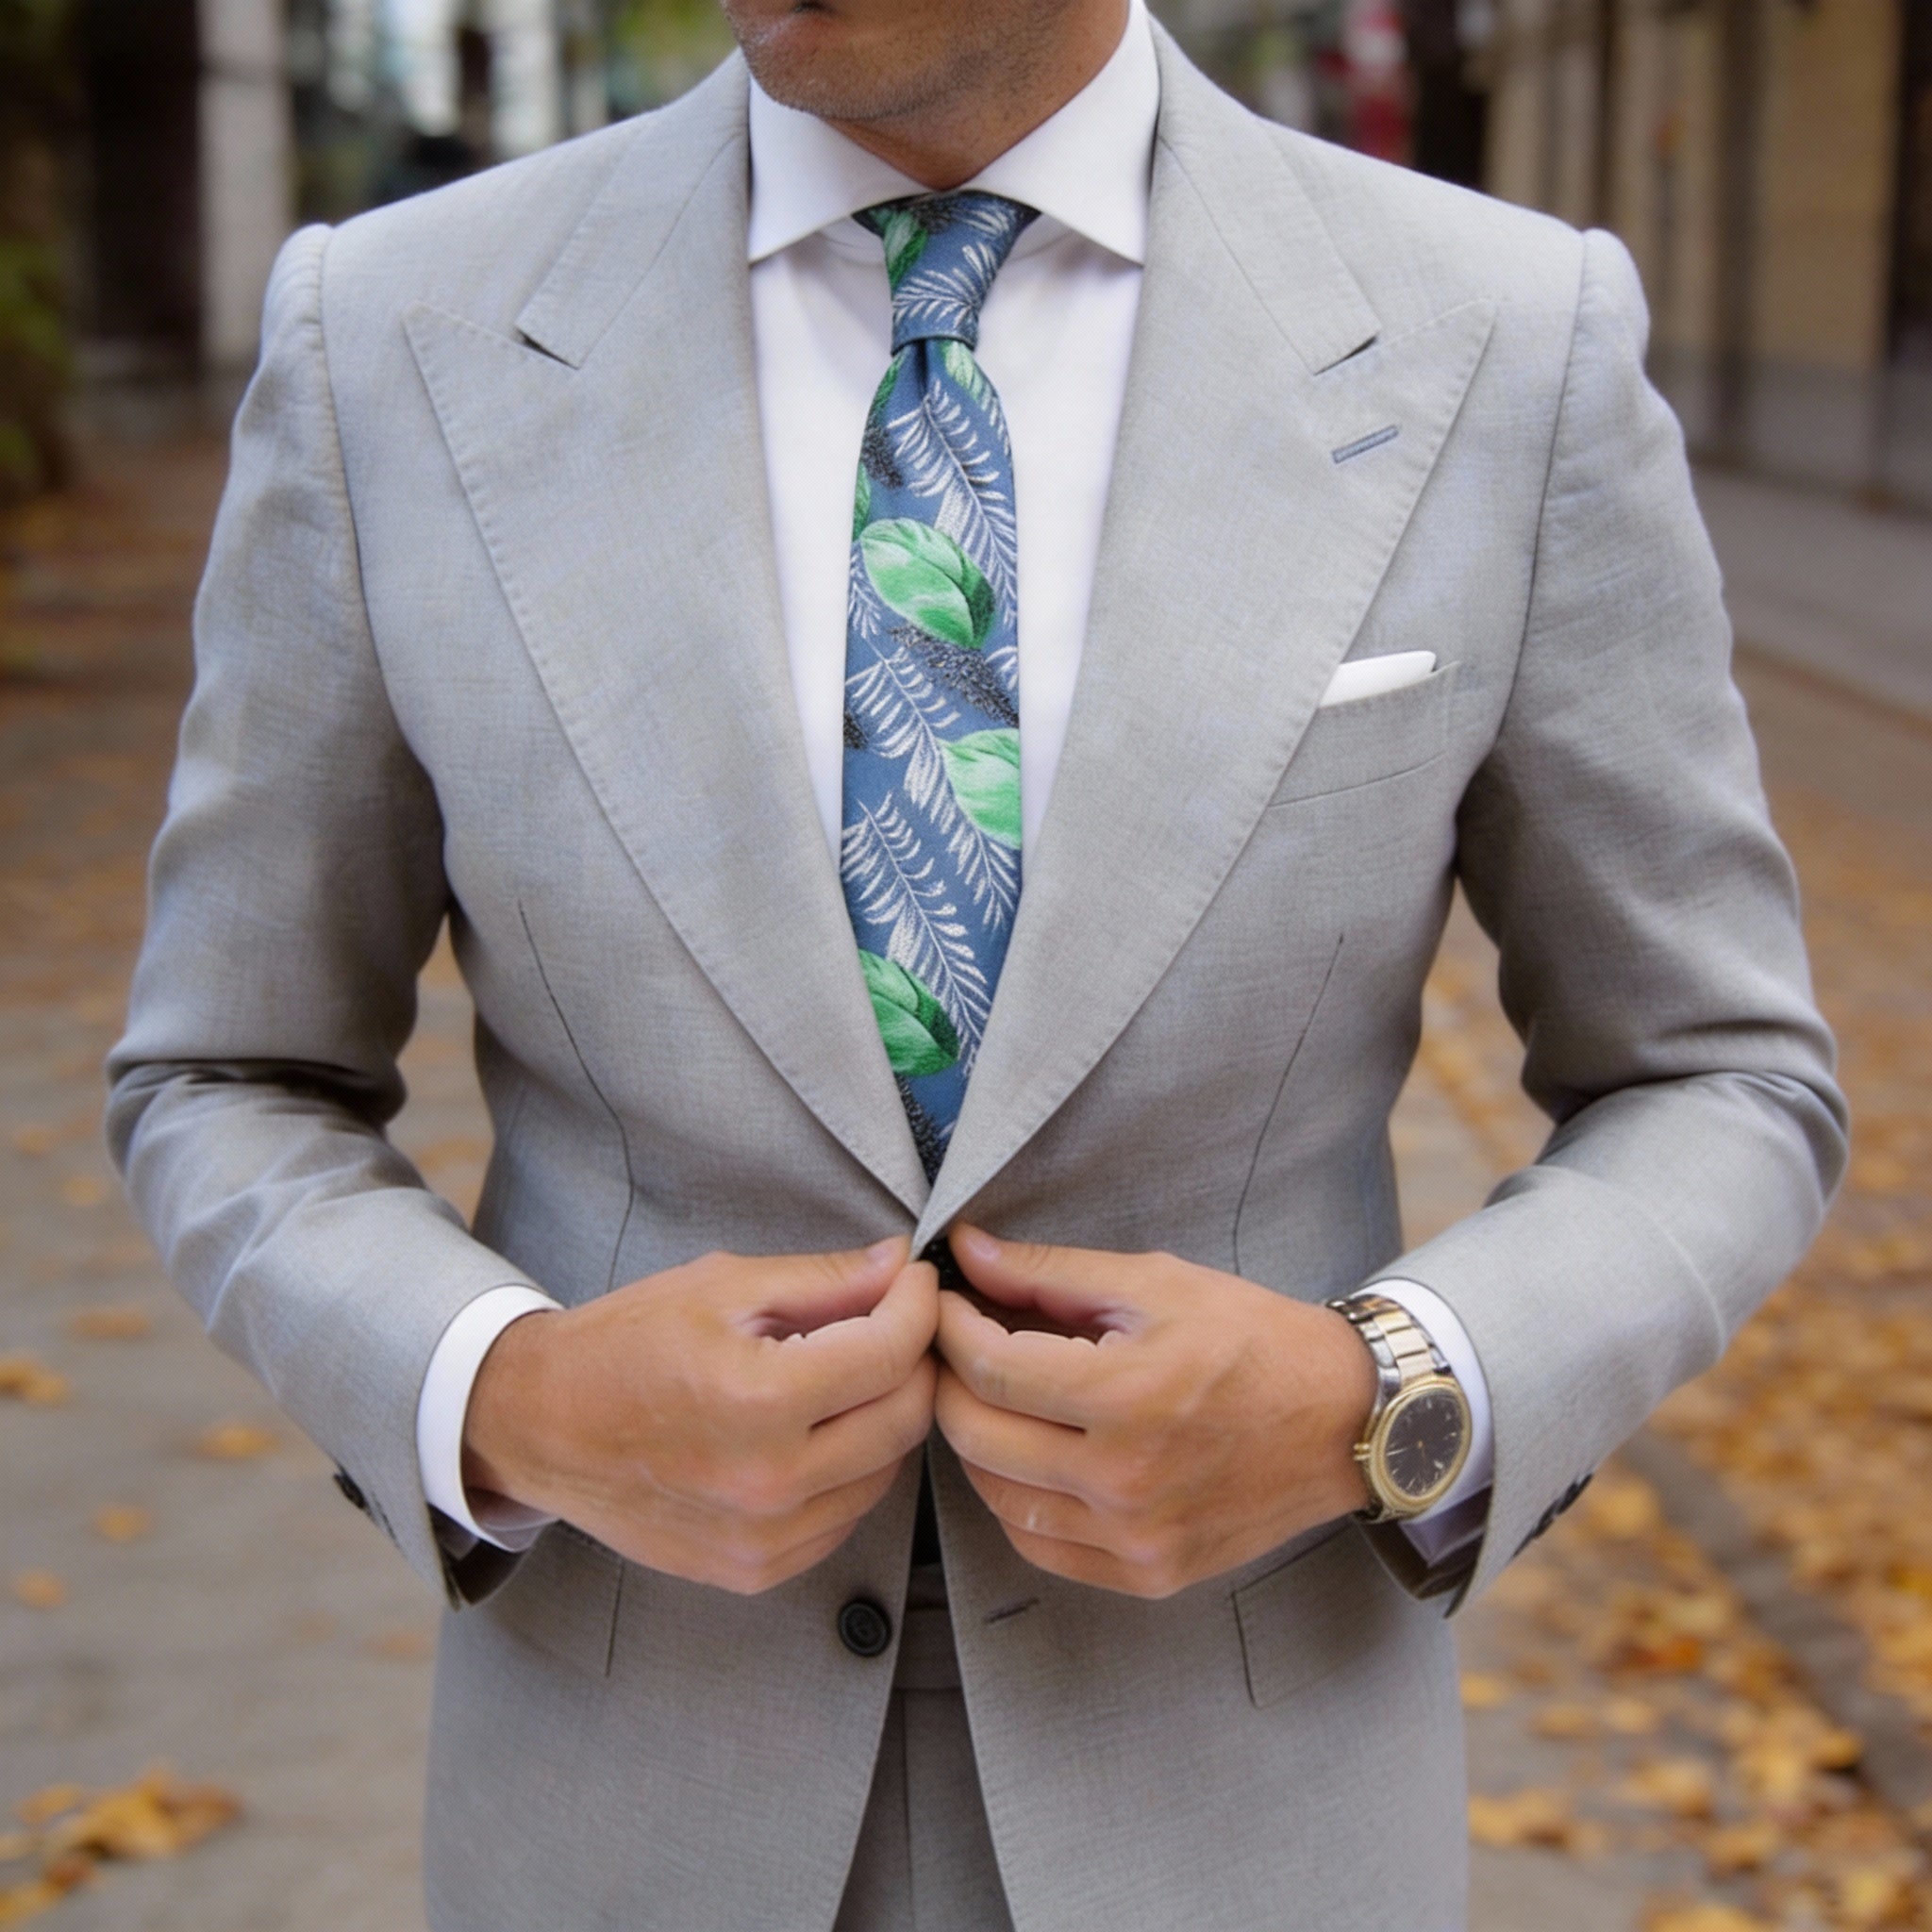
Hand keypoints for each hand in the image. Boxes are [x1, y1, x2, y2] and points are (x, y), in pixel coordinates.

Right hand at [463, 1238, 937, 1593]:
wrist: (541, 1425)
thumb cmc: (626, 1343)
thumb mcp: (723, 1286)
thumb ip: (824, 1280)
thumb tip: (901, 1265)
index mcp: (760, 1400)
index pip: (892, 1352)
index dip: (918, 1305)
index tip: (913, 1280)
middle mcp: (768, 1481)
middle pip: (905, 1417)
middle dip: (915, 1359)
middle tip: (894, 1322)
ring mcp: (763, 1538)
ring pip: (885, 1472)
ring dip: (885, 1416)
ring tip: (849, 1374)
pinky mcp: (754, 1570)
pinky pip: (844, 1517)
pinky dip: (850, 1470)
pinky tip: (816, 1431)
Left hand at [933, 1226, 1376, 1597]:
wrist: (1344, 1420)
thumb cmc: (1253, 1339)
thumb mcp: (1155, 1283)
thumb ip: (1050, 1273)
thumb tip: (966, 1251)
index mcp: (1128, 1397)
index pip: (990, 1368)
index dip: (949, 1327)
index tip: (943, 1301)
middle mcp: (1125, 1481)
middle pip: (978, 1436)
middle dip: (949, 1382)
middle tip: (955, 1346)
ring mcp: (1136, 1539)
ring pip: (998, 1498)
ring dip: (978, 1442)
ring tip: (994, 1397)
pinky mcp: (1148, 1574)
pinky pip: (1040, 1547)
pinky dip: (1016, 1500)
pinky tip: (1030, 1456)